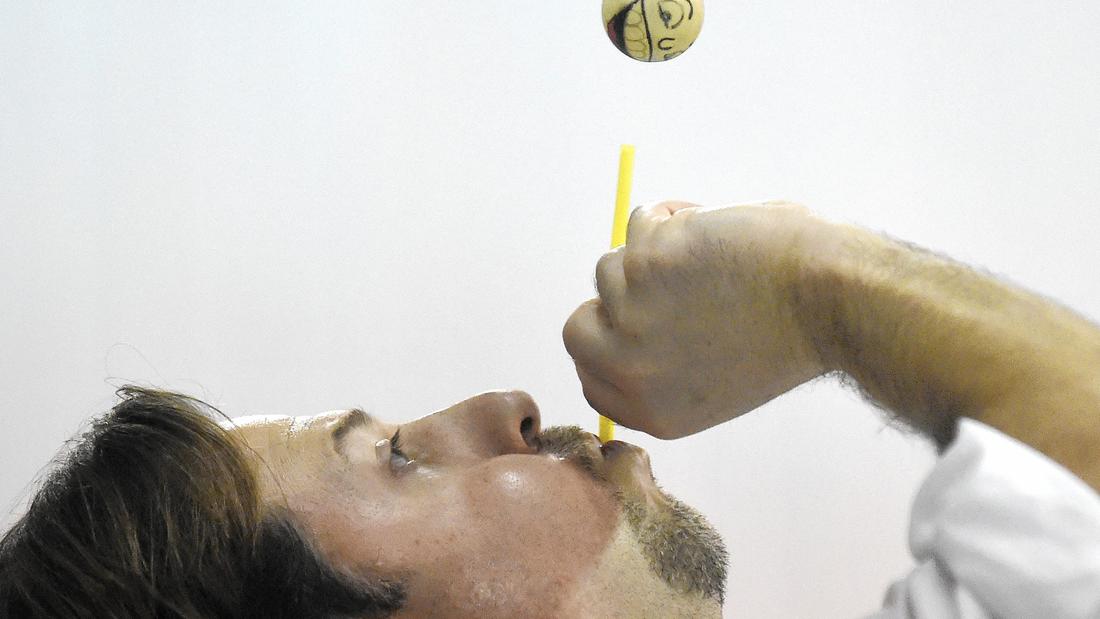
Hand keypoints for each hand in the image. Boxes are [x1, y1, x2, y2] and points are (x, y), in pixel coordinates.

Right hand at [563, 200, 834, 438]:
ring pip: (613, 267)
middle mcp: (632, 373)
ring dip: (655, 251)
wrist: (831, 298)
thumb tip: (626, 317)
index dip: (605, 344)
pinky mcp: (642, 264)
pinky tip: (717, 229)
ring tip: (714, 255)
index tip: (625, 318)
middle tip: (653, 278)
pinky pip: (641, 223)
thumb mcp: (718, 381)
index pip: (592, 381)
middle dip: (611, 300)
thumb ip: (664, 368)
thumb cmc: (793, 332)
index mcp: (654, 412)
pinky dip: (674, 216)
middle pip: (579, 328)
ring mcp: (630, 317)